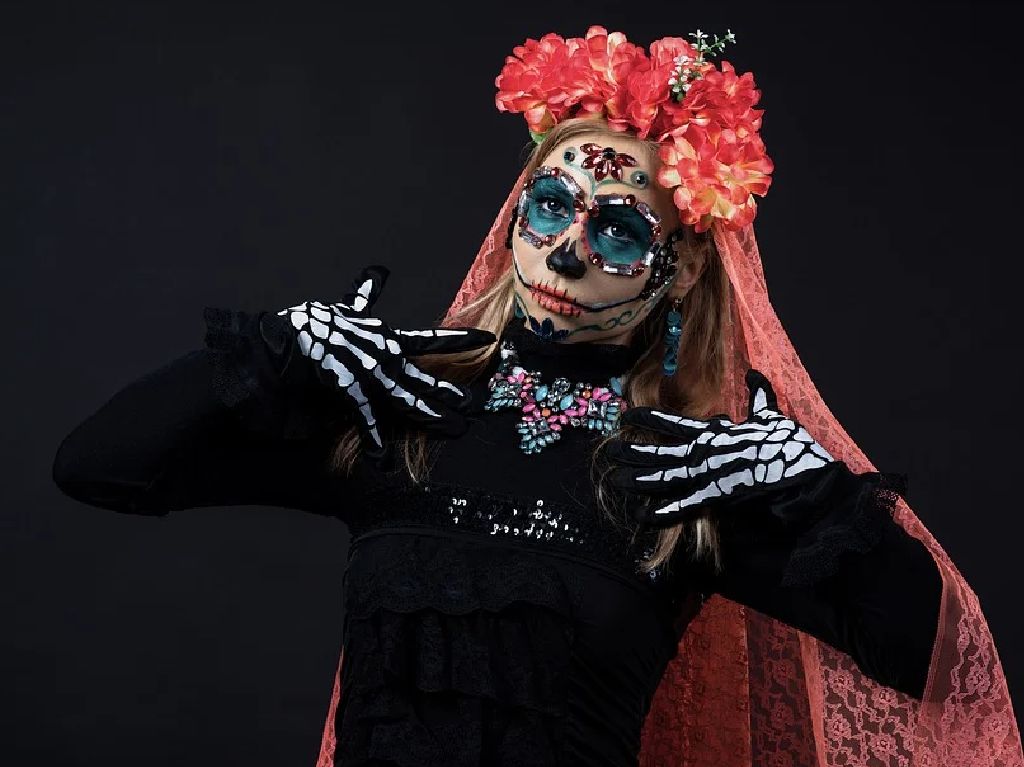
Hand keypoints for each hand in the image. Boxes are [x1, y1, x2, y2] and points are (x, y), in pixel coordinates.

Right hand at [267, 265, 495, 456]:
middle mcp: (386, 355)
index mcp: (388, 338)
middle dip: (450, 392)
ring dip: (429, 416)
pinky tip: (384, 460)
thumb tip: (378, 272)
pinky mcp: (351, 388)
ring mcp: (370, 372)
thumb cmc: (317, 323)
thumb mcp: (347, 307)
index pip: (432, 338)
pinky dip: (375, 440)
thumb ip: (364, 295)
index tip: (488, 339)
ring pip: (407, 398)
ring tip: (452, 429)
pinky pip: (367, 418)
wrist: (289, 337)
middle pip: (425, 377)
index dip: (461, 339)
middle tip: (474, 405)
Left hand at [606, 368, 836, 522]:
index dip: (647, 419)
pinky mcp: (716, 498)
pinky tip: (642, 516)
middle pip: (659, 450)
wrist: (804, 476)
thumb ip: (758, 397)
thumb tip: (753, 374)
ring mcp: (707, 475)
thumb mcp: (771, 416)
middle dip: (632, 450)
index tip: (626, 416)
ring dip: (638, 479)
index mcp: (713, 432)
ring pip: (664, 477)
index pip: (671, 422)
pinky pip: (683, 506)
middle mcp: (704, 452)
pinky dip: (662, 513)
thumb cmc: (787, 446)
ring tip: (613, 479)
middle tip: (609, 450)